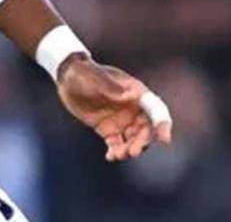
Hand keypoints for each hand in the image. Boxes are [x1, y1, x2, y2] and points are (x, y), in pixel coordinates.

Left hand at [56, 55, 172, 161]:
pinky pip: (117, 144)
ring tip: (118, 155)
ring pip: (133, 139)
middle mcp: (133, 108)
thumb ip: (112, 87)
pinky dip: (116, 152)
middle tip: (132, 151)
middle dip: (142, 142)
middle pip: (146, 129)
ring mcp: (122, 120)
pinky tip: (110, 157)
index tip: (165, 139)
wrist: (66, 78)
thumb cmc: (83, 73)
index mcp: (135, 92)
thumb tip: (133, 95)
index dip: (163, 124)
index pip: (156, 109)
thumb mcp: (95, 78)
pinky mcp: (109, 129)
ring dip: (130, 149)